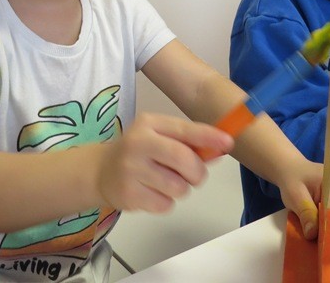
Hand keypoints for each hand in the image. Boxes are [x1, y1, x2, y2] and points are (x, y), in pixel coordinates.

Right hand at [97, 112, 232, 212]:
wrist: (100, 170)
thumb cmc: (139, 151)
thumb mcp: (159, 136)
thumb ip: (187, 142)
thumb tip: (220, 148)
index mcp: (149, 123)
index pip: (184, 129)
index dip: (209, 136)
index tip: (228, 142)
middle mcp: (138, 143)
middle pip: (184, 159)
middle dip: (197, 172)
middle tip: (194, 176)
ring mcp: (131, 170)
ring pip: (178, 186)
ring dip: (180, 188)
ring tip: (165, 182)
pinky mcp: (129, 194)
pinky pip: (166, 204)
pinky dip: (166, 202)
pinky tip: (152, 192)